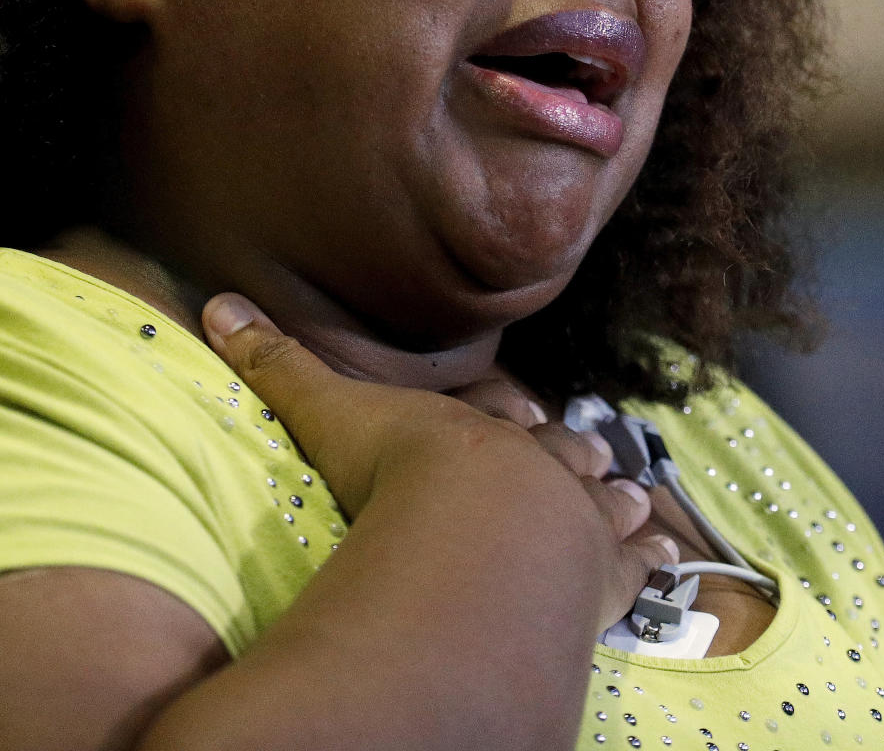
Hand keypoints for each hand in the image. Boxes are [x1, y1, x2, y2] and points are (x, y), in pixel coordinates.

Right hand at [202, 293, 677, 630]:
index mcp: (480, 429)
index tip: (527, 415)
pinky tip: (667, 557)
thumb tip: (216, 301)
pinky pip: (632, 571)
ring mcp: (573, 523)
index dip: (513, 416)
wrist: (469, 534)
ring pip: (603, 504)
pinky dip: (649, 562)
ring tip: (634, 495)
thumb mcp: (330, 411)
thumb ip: (277, 363)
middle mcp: (533, 468)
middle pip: (560, 455)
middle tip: (587, 452)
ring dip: (614, 500)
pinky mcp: (597, 581)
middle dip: (570, 455)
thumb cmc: (399, 468)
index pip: (501, 414)